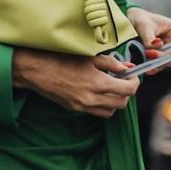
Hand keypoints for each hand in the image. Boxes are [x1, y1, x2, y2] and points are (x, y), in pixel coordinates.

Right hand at [11, 49, 140, 117]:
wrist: (36, 70)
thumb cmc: (60, 58)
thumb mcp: (89, 56)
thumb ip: (111, 63)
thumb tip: (126, 68)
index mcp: (97, 82)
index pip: (128, 90)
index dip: (135, 82)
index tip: (133, 75)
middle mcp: (92, 98)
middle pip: (122, 103)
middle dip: (127, 92)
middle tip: (123, 81)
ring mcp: (83, 106)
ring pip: (111, 112)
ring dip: (116, 101)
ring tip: (111, 88)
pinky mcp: (75, 109)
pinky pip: (97, 112)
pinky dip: (104, 105)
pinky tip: (99, 92)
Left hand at [126, 7, 170, 73]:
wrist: (131, 23)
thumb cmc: (141, 20)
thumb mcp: (145, 26)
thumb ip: (150, 38)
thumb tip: (158, 46)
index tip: (165, 52)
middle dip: (165, 58)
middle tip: (150, 54)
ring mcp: (168, 51)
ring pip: (168, 62)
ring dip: (158, 64)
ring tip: (146, 64)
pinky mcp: (159, 58)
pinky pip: (159, 66)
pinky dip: (154, 68)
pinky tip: (147, 69)